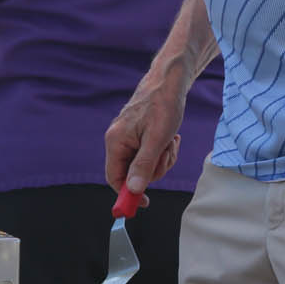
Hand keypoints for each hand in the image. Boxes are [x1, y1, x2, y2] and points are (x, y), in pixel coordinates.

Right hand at [105, 72, 186, 204]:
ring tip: (170, 140)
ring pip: (144, 164)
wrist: (170, 81)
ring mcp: (128, 136)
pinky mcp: (138, 134)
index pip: (114, 178)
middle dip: (154, 168)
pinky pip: (149, 153)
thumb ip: (144, 165)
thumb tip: (133, 190)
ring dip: (162, 157)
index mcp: (116, 141)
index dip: (128, 194)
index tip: (145, 202)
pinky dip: (162, 149)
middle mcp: (117, 140)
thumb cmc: (163, 105)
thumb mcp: (157, 139)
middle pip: (132, 173)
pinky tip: (170, 137)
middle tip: (167, 153)